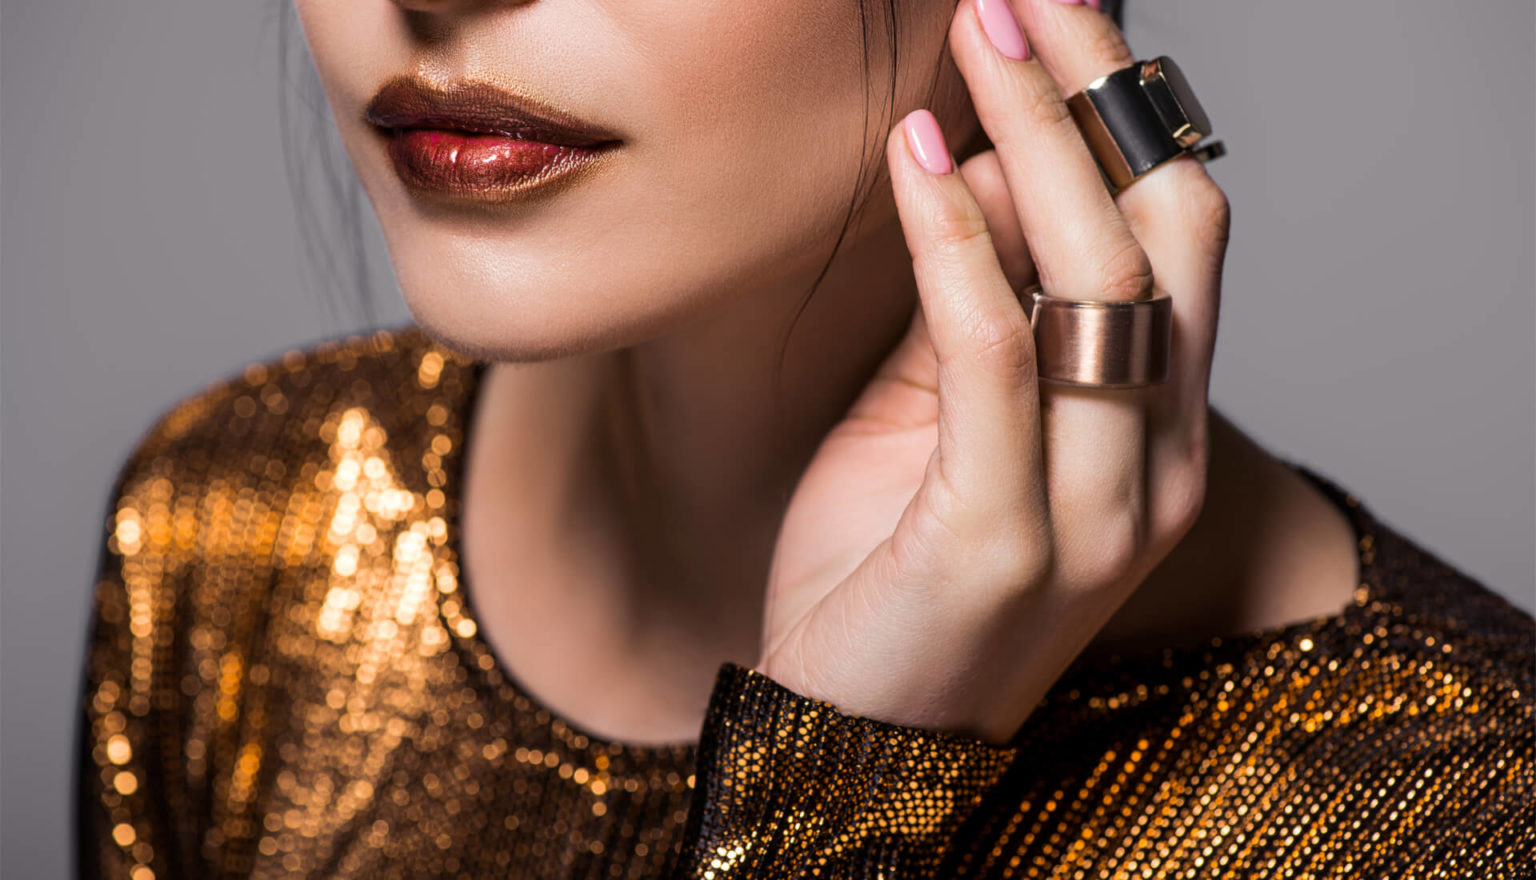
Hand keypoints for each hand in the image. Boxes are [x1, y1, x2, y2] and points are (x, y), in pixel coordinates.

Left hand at [756, 0, 1229, 744]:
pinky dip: (955, 238)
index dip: (1128, 114)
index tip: (1063, 18)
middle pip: (1169, 229)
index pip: (1181, 233)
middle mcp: (1160, 460)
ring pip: (1102, 274)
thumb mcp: (933, 416)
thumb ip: (973, 302)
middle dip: (1102, 95)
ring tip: (978, 29)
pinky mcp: (1005, 535)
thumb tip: (980, 160)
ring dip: (1038, 133)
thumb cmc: (887, 568)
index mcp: (1161, 426)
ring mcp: (1098, 506)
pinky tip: (913, 152)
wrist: (851, 736)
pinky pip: (995, 348)